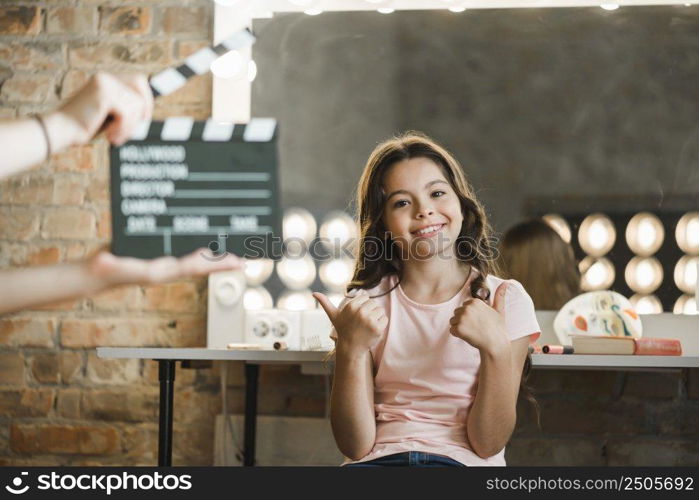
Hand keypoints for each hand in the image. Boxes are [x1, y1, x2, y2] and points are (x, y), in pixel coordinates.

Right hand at [55, 72, 152, 145]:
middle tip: (132, 127)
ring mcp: (104, 83)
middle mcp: (106, 77)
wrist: (60, 130)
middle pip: (140, 88)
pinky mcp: (104, 94)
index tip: (144, 117)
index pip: (139, 80)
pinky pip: (128, 113)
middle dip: (142, 109)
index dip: (146, 98)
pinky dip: (122, 129)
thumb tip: (146, 111)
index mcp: (107, 79)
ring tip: (114, 136)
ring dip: (128, 126)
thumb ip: (125, 107)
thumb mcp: (109, 114)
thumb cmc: (84, 126)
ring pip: (136, 105)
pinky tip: (110, 135)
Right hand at [87, 247, 241, 287]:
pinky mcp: (161, 258)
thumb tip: (103, 261)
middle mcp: (167, 269)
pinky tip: (208, 244)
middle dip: (220, 264)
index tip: (231, 262)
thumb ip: (106, 264)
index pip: (191, 267)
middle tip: (243, 261)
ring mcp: (165, 265)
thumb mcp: (103, 265)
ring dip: (214, 257)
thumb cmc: (102, 271)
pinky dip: (200, 250)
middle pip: (200, 266)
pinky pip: (186, 254)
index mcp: (159, 271)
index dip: (211, 264)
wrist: (98, 275)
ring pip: (196, 261)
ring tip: (233, 253)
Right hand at [313, 290, 387, 353]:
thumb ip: (325, 303)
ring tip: (367, 325)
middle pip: (374, 303)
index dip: (363, 305)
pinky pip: (385, 319)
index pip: (366, 297)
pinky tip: (372, 329)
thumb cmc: (342, 329)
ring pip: (380, 310)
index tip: (357, 315)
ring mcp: (370, 320)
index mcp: (352, 306)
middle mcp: (361, 312)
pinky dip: (381, 324)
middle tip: (362, 321)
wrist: (350, 348)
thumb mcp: (333, 315)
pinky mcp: (378, 328)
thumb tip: (314, 293)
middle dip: (370, 311)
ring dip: (376, 317)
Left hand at [449, 282, 509, 355]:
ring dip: (460, 327)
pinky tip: (469, 336)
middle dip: (464, 321)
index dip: (471, 316)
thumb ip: (500, 296)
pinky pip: (452, 330)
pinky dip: (458, 335)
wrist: (496, 344)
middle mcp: (467, 308)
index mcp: (475, 302)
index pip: (464, 307)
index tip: (480, 321)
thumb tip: (505, 282)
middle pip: (457, 313)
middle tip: (477, 328)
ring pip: (453, 321)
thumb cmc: (498, 328)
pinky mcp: (459, 328)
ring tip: (473, 332)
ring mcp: (462, 318)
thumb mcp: (499, 310)